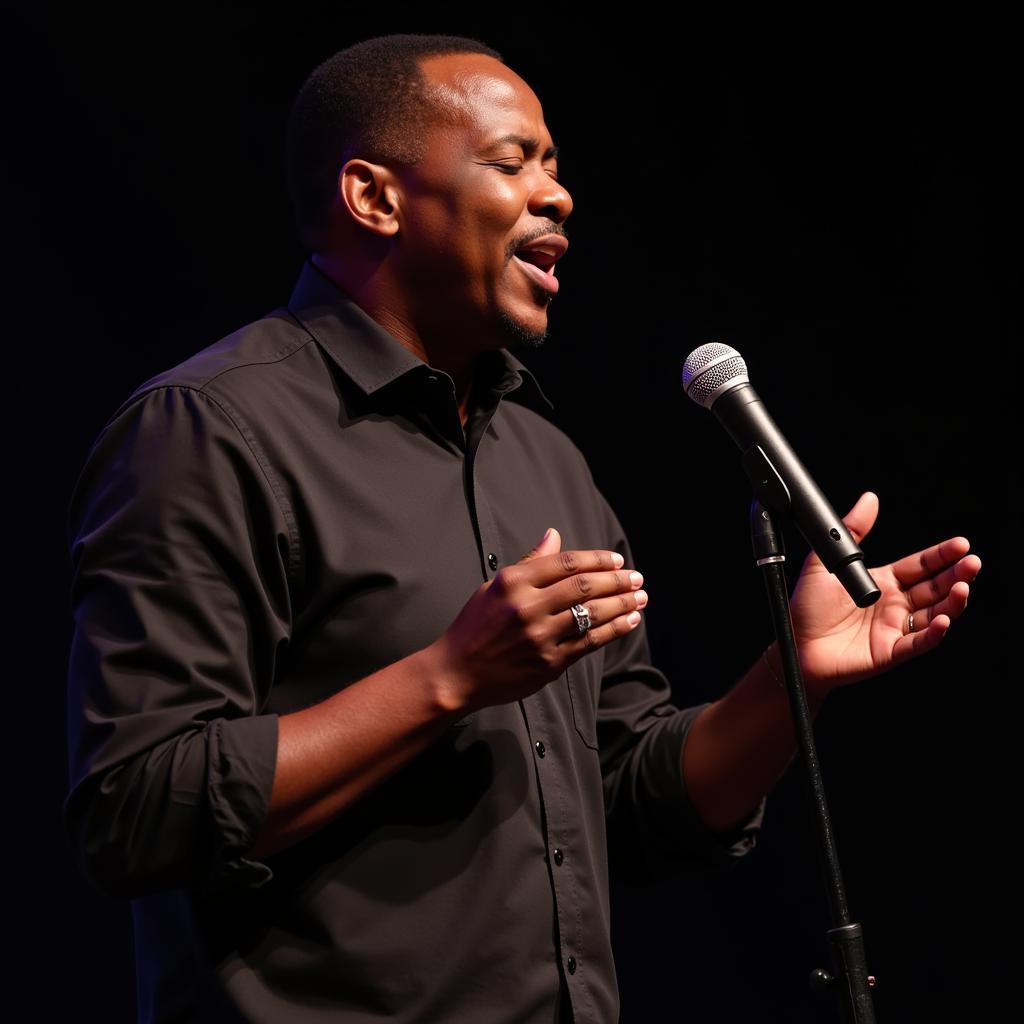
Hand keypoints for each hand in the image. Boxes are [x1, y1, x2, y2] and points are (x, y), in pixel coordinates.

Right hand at [430, 527, 647, 714]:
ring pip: (592, 614)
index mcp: (513, 582)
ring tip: (640, 598)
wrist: (456, 673)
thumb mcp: (494, 587)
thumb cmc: (475, 626)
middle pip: (585, 586)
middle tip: (637, 578)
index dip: (597, 559)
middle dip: (617, 580)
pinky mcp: (548, 663)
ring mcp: (539, 637)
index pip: (566, 563)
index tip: (617, 561)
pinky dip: (614, 630)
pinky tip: (629, 621)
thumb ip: (528, 563)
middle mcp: (527, 607)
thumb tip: (554, 536)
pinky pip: (590, 643)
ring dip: (623, 604)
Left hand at [787, 491, 980, 695]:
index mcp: (882, 582)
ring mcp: (894, 629)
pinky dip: (933, 634)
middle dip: (956, 575)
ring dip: (952, 602)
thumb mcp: (826, 564)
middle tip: (972, 562)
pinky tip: (943, 621)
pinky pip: (918, 643)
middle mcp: (893, 605)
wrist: (795, 646)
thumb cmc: (807, 609)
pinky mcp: (890, 652)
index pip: (920, 566)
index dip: (941, 556)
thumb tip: (869, 500)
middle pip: (934, 588)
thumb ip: (851, 532)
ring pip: (934, 614)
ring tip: (963, 587)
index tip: (960, 544)